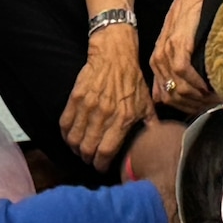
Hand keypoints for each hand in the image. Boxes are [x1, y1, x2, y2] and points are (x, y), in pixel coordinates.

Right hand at [62, 29, 151, 172]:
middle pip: (87, 148)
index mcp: (123, 119)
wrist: (115, 56)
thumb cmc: (132, 80)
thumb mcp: (147, 103)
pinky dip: (66, 134)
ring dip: (75, 148)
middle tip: (90, 159)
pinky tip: (71, 136)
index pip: (106, 151)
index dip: (101, 164)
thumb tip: (157, 143)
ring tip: (80, 149)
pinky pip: (65, 123)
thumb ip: (150, 125)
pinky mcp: (76, 97)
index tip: (101, 167)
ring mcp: (88, 106)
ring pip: (74, 138)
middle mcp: (104, 114)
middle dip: (87, 159)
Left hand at [149, 0, 214, 111]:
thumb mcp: (184, 40)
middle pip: (169, 96)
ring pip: (176, 87)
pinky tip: (209, 85)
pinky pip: (183, 72)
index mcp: (159, 58)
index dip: (183, 108)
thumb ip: (182, 64)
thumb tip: (186, 90)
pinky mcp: (178, 42)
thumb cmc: (197, 11)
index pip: (163, 96)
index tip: (201, 110)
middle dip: (192, 106)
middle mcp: (159, 56)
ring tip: (214, 99)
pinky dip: (197, 83)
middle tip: (211, 107)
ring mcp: (167, 49)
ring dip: (197, 97)